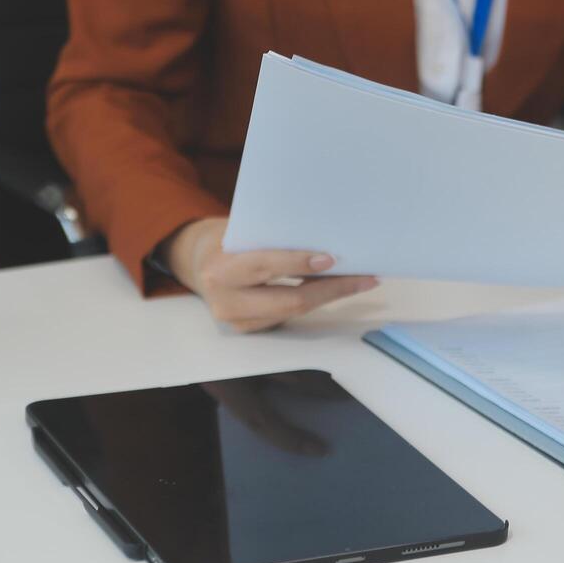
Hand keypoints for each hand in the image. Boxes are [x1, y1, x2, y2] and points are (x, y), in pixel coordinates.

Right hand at [164, 217, 377, 332]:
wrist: (199, 261)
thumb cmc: (230, 239)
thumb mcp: (243, 233)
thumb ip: (273, 240)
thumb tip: (326, 242)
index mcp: (222, 270)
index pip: (266, 267)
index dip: (299, 264)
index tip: (332, 259)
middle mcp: (227, 301)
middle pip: (289, 300)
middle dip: (331, 288)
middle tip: (364, 276)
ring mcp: (239, 321)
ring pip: (295, 311)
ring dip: (331, 296)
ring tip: (361, 281)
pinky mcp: (251, 330)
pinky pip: (290, 316)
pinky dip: (316, 301)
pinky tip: (338, 289)